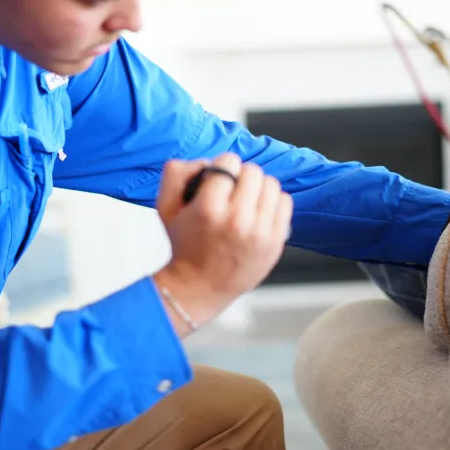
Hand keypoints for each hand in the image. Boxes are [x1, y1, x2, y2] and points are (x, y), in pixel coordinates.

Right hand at [153, 153, 292, 333]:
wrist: (199, 287)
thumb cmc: (184, 247)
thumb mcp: (165, 207)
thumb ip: (177, 172)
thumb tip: (207, 161)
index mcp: (209, 209)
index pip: (228, 162)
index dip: (221, 168)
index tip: (217, 182)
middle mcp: (237, 220)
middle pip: (253, 171)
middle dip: (240, 177)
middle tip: (231, 193)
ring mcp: (260, 232)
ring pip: (271, 184)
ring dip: (258, 188)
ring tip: (245, 203)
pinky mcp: (275, 241)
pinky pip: (285, 202)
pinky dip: (272, 203)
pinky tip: (258, 213)